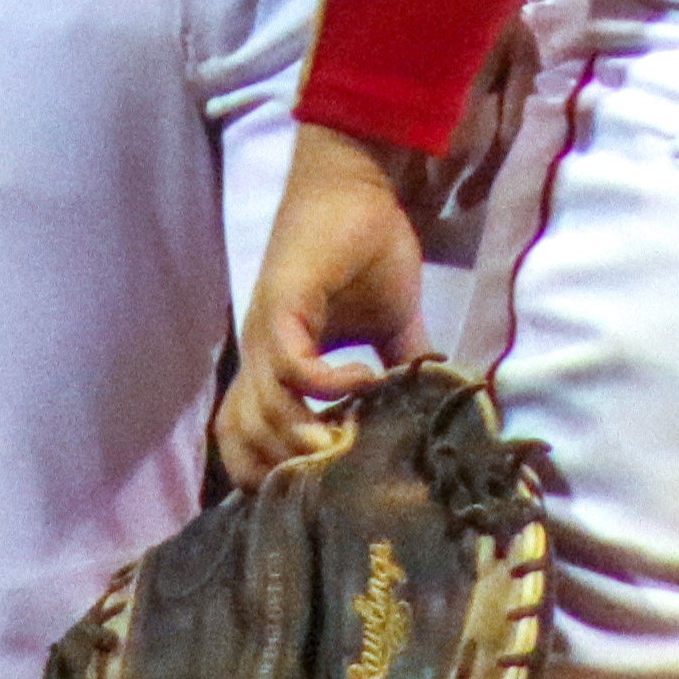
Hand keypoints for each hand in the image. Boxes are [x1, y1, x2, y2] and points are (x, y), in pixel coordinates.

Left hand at [215, 127, 431, 485]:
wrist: (356, 185)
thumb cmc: (366, 248)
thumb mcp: (391, 325)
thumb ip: (405, 371)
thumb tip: (437, 414)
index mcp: (279, 361)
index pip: (245, 435)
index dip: (268, 471)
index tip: (317, 493)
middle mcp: (263, 353)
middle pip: (242, 437)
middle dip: (282, 471)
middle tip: (334, 484)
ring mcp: (269, 330)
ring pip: (261, 411)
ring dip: (302, 437)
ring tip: (347, 445)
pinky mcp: (283, 304)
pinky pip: (292, 365)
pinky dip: (325, 385)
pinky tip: (364, 382)